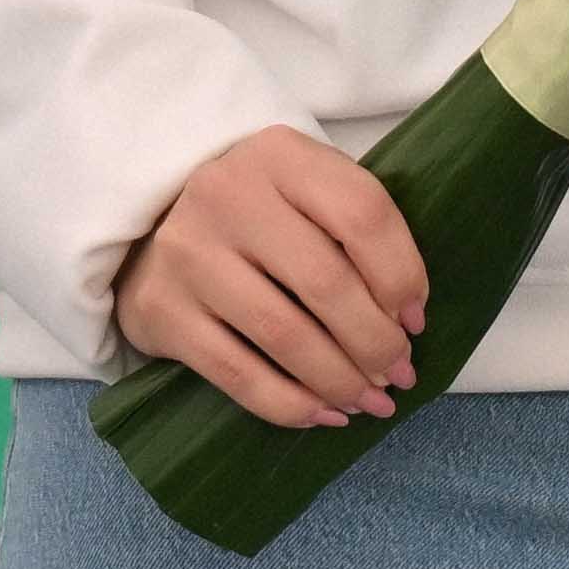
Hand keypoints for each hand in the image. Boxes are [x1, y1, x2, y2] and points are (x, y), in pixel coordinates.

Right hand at [121, 127, 428, 430]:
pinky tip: (323, 415)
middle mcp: (227, 195)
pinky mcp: (161, 311)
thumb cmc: (257, 212)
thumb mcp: (304, 190)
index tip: (417, 320)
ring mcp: (189, 254)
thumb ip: (354, 229)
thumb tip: (407, 318)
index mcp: (280, 154)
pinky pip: (237, 374)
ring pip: (284, 335)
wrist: (151, 226)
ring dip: (339, 380)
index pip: (362, 213)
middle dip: (375, 342)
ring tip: (371, 401)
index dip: (402, 274)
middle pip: (326, 282)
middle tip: (400, 374)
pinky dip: (290, 404)